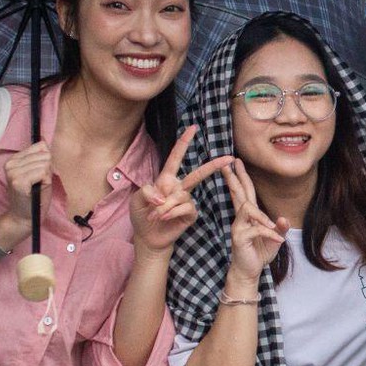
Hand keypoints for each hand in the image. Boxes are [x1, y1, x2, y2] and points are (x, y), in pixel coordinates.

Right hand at [3, 140, 52, 224]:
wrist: (24, 217)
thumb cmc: (34, 196)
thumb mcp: (37, 173)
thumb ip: (40, 158)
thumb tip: (45, 142)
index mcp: (14, 159)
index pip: (40, 146)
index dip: (46, 162)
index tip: (38, 175)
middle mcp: (11, 163)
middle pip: (45, 155)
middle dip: (47, 170)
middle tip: (38, 183)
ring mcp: (13, 172)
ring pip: (45, 164)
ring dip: (46, 178)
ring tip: (37, 187)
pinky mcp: (18, 182)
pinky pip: (43, 173)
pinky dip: (45, 182)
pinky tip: (38, 189)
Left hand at [130, 125, 231, 254]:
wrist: (147, 237)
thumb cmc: (141, 215)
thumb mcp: (136, 199)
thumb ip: (147, 191)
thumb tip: (164, 195)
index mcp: (165, 180)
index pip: (175, 158)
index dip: (184, 142)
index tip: (193, 127)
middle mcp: (178, 188)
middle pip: (198, 174)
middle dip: (213, 166)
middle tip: (229, 158)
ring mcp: (186, 201)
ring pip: (181, 196)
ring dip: (165, 205)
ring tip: (155, 215)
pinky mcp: (190, 214)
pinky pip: (186, 207)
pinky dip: (172, 212)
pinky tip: (164, 217)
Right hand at [221, 158, 286, 286]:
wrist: (249, 272)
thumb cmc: (259, 253)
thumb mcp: (274, 239)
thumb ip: (279, 228)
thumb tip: (283, 218)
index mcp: (248, 216)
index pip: (244, 192)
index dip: (241, 177)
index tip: (235, 161)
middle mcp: (240, 218)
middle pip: (238, 193)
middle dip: (234, 177)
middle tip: (229, 162)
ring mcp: (238, 228)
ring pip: (248, 209)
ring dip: (262, 216)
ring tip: (274, 227)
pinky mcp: (240, 238)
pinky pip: (256, 229)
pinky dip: (269, 233)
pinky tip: (278, 241)